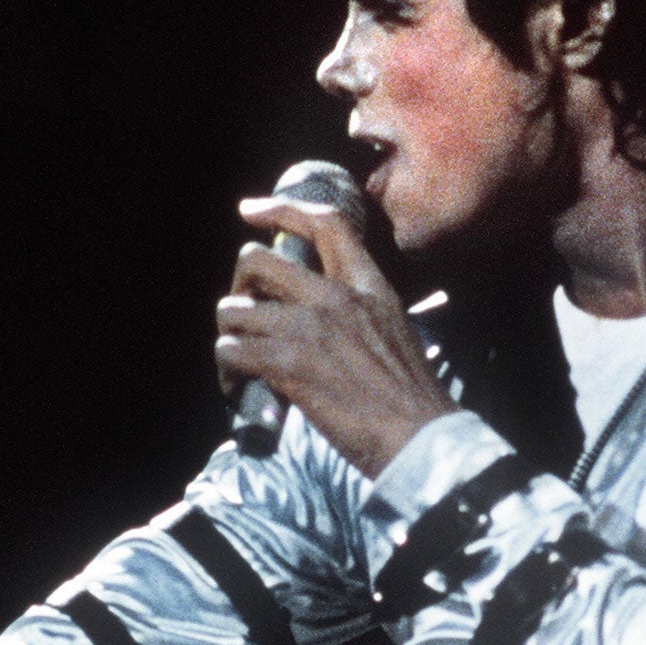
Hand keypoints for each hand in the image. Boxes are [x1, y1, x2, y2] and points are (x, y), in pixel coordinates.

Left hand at [215, 196, 457, 477]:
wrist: (419, 435)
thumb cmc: (410, 393)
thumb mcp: (395, 327)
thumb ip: (361, 308)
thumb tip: (324, 310)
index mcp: (367, 284)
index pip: (324, 222)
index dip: (279, 209)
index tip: (250, 211)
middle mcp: (334, 296)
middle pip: (256, 259)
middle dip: (239, 284)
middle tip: (244, 312)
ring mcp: (308, 328)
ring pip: (233, 309)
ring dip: (229, 335)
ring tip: (239, 360)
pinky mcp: (288, 364)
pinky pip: (231, 350)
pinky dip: (227, 370)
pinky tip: (237, 385)